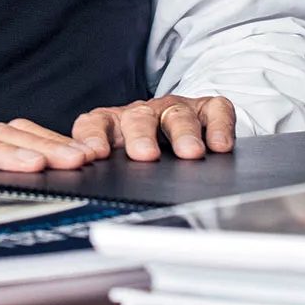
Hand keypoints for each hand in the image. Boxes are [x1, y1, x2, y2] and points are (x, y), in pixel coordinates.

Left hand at [71, 95, 234, 160]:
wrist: (180, 129)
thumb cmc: (142, 151)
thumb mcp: (118, 163)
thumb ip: (103, 172)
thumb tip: (84, 195)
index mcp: (112, 125)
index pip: (94, 124)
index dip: (92, 138)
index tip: (92, 155)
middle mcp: (142, 114)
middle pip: (137, 118)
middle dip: (140, 136)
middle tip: (145, 155)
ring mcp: (175, 110)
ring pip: (177, 115)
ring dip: (183, 133)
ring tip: (190, 153)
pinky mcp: (206, 110)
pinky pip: (215, 110)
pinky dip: (218, 125)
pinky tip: (219, 145)